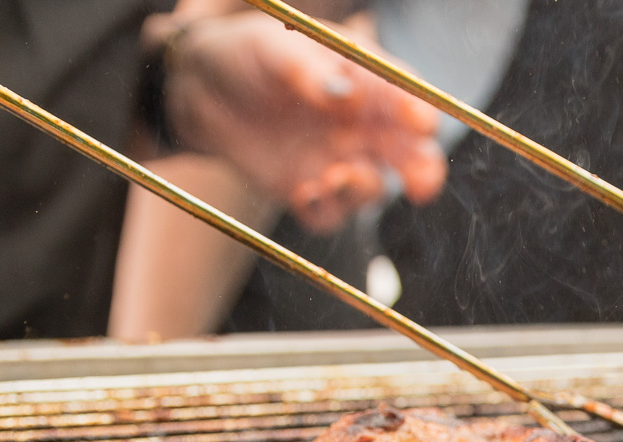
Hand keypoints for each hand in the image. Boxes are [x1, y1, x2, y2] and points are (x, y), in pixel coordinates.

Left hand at [159, 10, 446, 232]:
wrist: (199, 86)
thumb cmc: (246, 53)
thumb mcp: (273, 47)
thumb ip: (309, 70)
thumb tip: (347, 95)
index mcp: (367, 85)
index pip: (407, 101)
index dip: (420, 114)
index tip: (420, 125)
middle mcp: (362, 129)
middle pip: (411, 157)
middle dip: (423, 173)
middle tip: (420, 185)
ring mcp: (338, 163)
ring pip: (372, 190)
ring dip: (364, 190)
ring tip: (336, 177)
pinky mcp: (308, 191)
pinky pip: (329, 215)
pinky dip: (324, 211)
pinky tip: (303, 192)